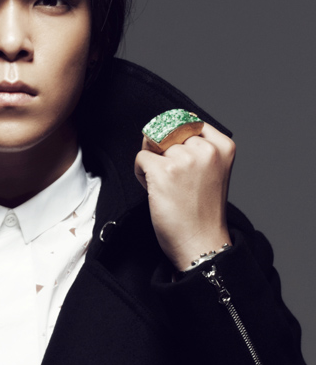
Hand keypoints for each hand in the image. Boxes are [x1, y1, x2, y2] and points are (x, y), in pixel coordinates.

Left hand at [134, 122, 234, 270]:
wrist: (202, 244)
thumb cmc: (203, 213)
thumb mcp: (213, 171)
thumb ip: (197, 148)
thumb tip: (162, 128)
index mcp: (223, 146)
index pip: (189, 120)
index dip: (176, 138)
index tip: (179, 159)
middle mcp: (206, 149)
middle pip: (169, 131)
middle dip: (163, 151)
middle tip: (171, 178)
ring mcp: (185, 159)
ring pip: (153, 144)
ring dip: (152, 163)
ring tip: (165, 186)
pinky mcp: (164, 171)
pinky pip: (141, 158)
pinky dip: (141, 174)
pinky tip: (155, 190)